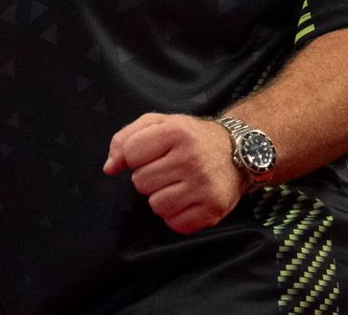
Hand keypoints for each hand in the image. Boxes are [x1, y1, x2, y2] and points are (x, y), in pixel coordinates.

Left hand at [103, 113, 243, 233]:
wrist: (238, 151)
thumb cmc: (191, 137)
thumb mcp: (159, 124)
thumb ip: (126, 138)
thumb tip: (109, 168)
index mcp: (175, 131)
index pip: (131, 154)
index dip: (136, 156)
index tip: (152, 153)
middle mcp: (191, 158)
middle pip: (141, 182)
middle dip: (149, 177)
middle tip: (168, 169)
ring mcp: (204, 186)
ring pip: (156, 205)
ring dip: (161, 198)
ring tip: (178, 184)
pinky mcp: (213, 209)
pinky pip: (175, 224)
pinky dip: (177, 215)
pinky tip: (188, 199)